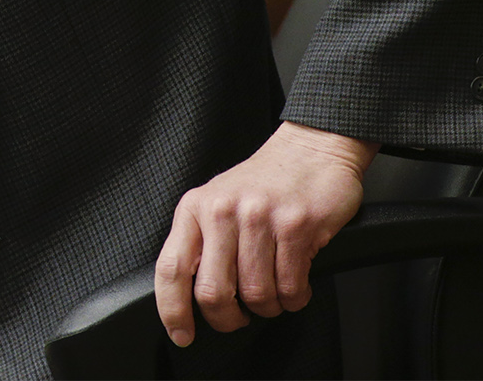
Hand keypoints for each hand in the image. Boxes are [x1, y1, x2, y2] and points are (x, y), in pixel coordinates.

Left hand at [154, 122, 376, 347]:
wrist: (310, 149)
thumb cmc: (263, 183)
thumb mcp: (217, 202)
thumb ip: (201, 243)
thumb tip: (189, 297)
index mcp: (195, 208)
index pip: (171, 268)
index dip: (172, 310)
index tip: (181, 333)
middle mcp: (222, 211)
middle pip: (213, 292)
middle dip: (228, 319)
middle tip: (239, 317)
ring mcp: (259, 217)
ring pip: (256, 294)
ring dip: (268, 307)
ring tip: (274, 293)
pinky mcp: (296, 225)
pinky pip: (290, 286)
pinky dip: (294, 297)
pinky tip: (296, 284)